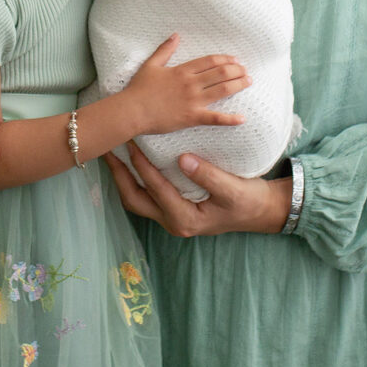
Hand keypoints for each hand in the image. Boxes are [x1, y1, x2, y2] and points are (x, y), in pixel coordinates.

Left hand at [104, 144, 290, 237]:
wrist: (259, 212)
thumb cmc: (248, 202)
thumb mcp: (232, 189)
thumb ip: (208, 175)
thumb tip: (182, 159)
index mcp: (185, 219)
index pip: (156, 190)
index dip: (142, 167)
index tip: (132, 144)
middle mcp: (172, 222)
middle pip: (134, 199)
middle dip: (119, 175)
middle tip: (107, 150)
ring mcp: (170, 218)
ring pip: (137, 199)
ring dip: (123, 177)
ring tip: (113, 153)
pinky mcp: (172, 209)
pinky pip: (146, 195)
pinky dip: (135, 178)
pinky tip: (131, 160)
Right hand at [120, 33, 248, 135]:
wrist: (132, 110)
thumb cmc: (139, 89)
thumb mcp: (150, 65)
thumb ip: (165, 49)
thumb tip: (176, 35)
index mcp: (182, 70)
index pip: (210, 61)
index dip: (225, 59)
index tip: (235, 60)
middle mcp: (191, 83)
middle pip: (220, 73)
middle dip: (236, 70)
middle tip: (246, 71)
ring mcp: (193, 100)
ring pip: (222, 90)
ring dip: (238, 85)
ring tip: (248, 82)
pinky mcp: (192, 117)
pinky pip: (215, 118)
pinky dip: (230, 119)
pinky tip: (242, 118)